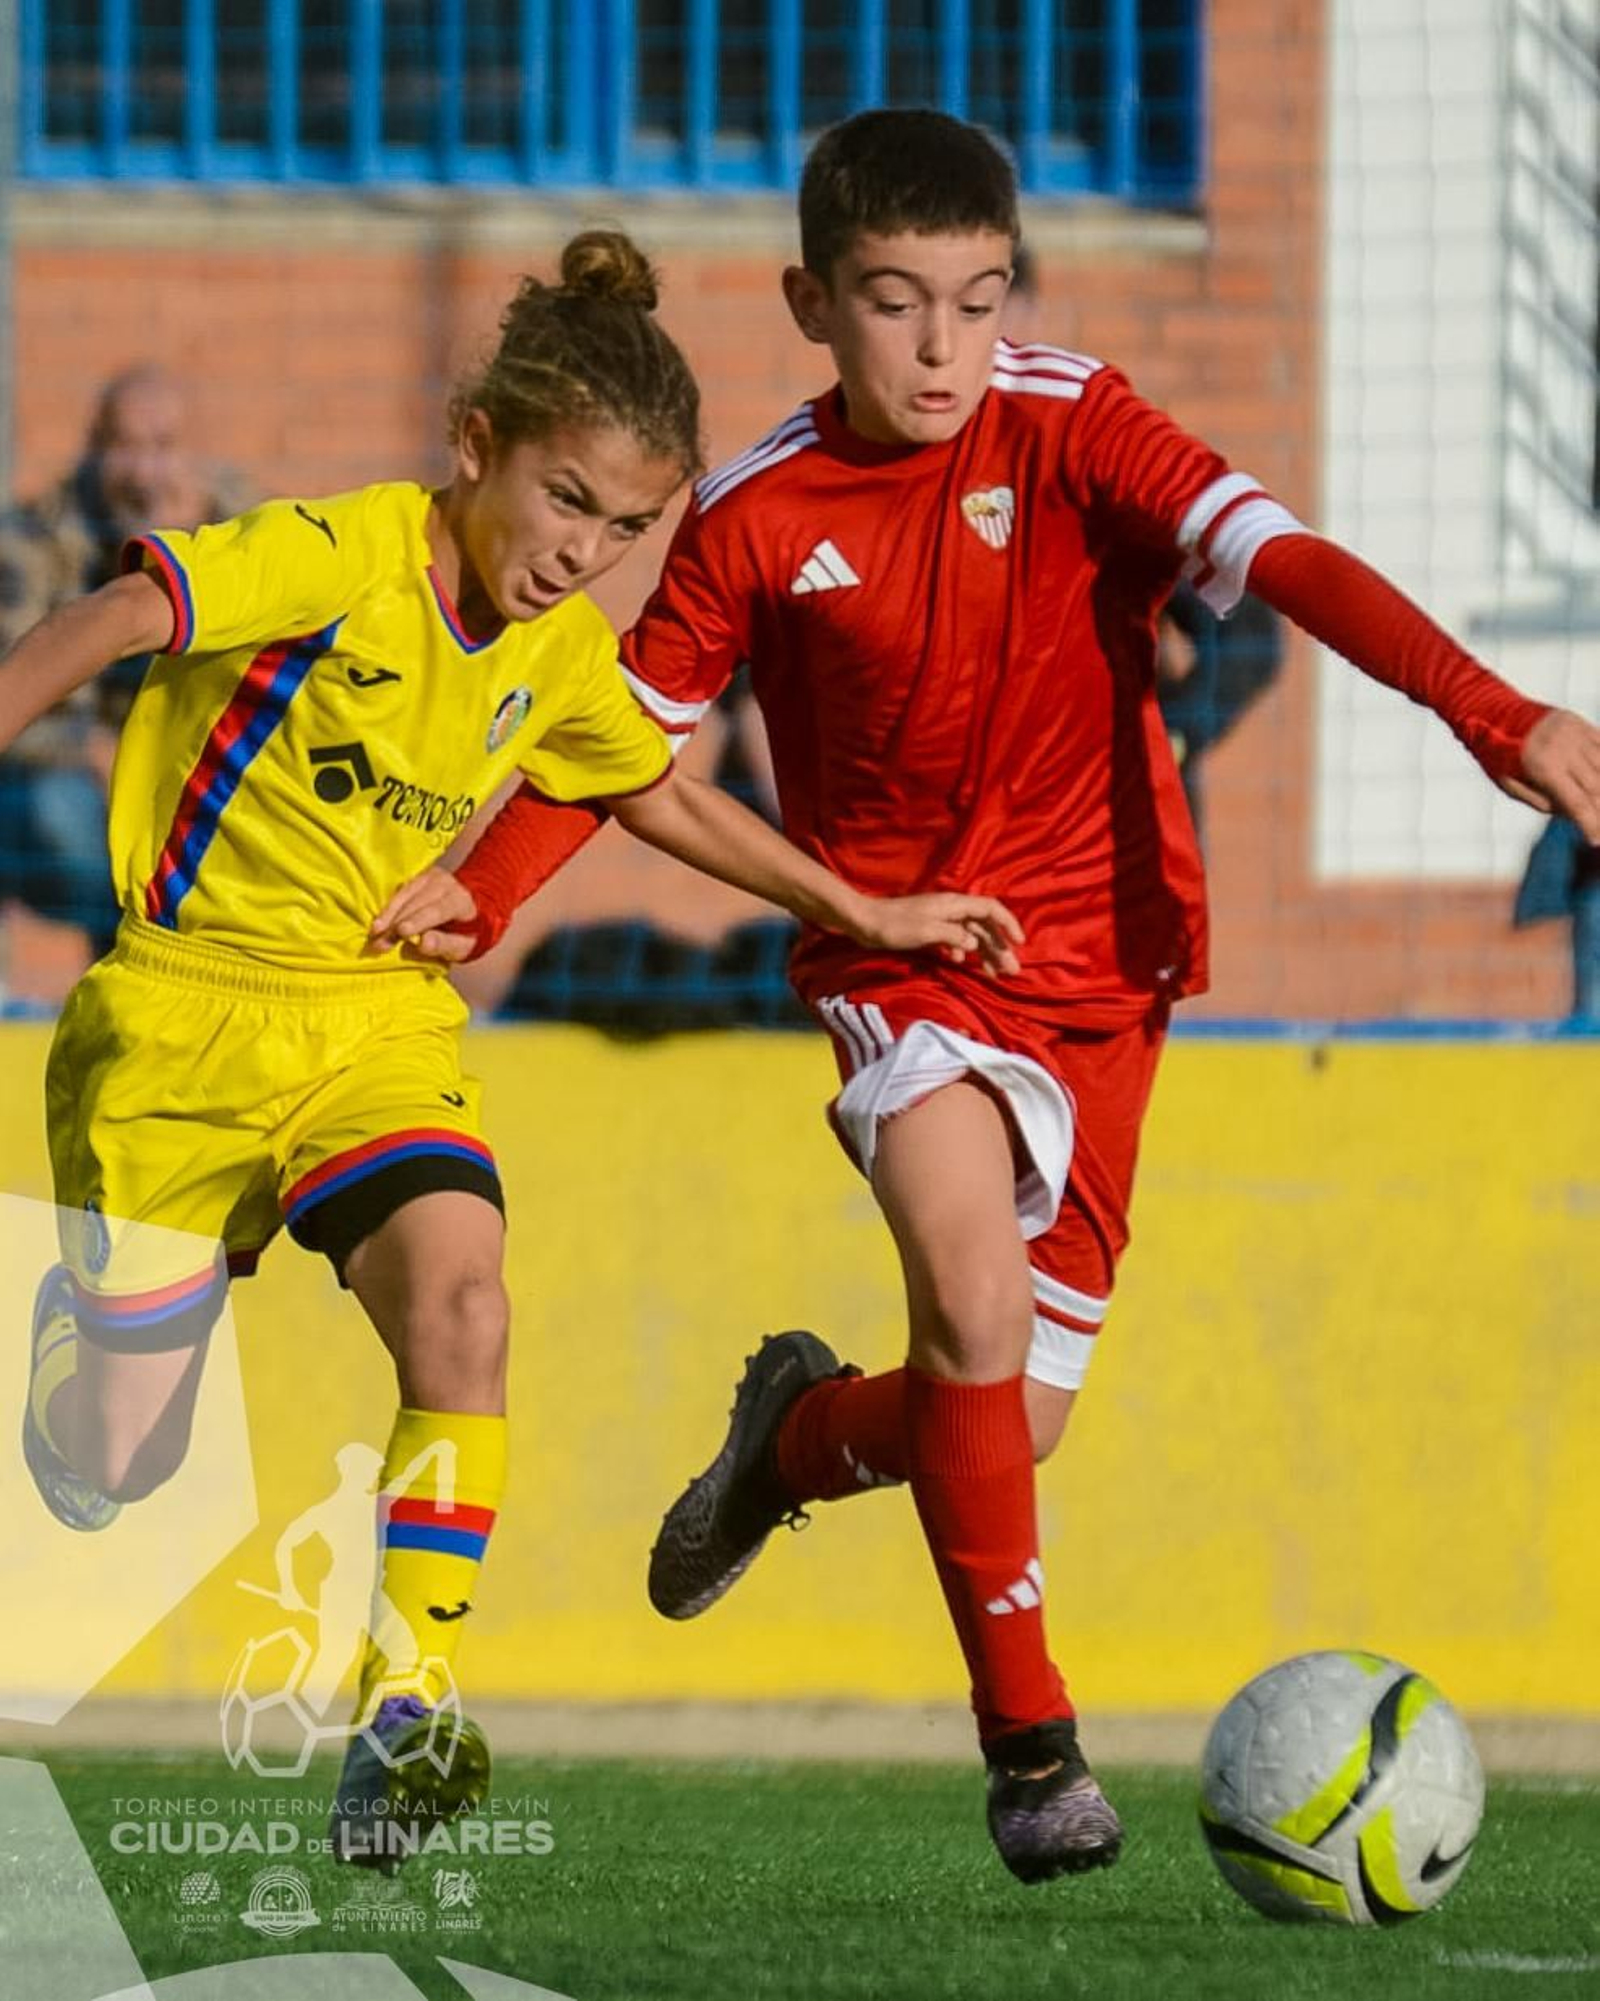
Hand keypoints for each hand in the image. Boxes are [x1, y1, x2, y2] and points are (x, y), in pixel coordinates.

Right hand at [369, 867, 476, 962]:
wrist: (467, 912)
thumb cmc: (464, 934)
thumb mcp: (462, 946)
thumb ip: (444, 945)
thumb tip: (423, 944)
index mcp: (461, 900)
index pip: (438, 909)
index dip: (419, 920)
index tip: (401, 932)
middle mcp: (446, 884)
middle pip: (418, 902)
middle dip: (397, 923)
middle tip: (380, 943)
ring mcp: (430, 877)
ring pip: (405, 894)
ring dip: (388, 914)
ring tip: (375, 932)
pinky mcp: (418, 877)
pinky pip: (400, 891)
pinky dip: (388, 907)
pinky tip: (378, 921)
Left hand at [851, 893, 1023, 975]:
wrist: (865, 922)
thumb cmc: (894, 925)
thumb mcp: (927, 932)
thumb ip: (954, 937)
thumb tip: (975, 945)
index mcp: (954, 904)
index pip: (990, 909)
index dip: (1008, 924)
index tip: (1019, 943)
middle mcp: (951, 909)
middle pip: (984, 926)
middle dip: (1000, 947)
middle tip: (1011, 971)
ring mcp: (941, 919)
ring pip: (971, 935)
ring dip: (985, 953)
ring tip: (995, 974)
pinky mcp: (930, 929)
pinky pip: (956, 940)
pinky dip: (964, 952)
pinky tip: (964, 965)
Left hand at [1501, 709, 1599, 842]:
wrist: (1491, 712)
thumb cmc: (1496, 754)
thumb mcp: (1510, 784)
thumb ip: (1540, 801)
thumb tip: (1572, 815)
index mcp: (1543, 766)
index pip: (1576, 802)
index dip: (1589, 823)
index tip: (1596, 840)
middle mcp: (1564, 748)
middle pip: (1595, 787)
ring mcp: (1574, 733)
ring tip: (1599, 807)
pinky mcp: (1579, 723)